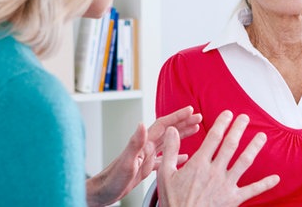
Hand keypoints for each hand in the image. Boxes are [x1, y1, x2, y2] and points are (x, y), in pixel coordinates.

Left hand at [86, 106, 201, 206]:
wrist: (102, 192)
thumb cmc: (112, 179)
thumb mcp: (126, 161)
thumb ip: (135, 143)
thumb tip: (142, 124)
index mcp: (143, 144)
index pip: (163, 125)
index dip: (177, 117)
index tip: (191, 110)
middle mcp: (145, 147)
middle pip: (168, 131)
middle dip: (184, 122)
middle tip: (199, 117)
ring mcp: (146, 157)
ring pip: (168, 142)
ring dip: (181, 135)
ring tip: (195, 129)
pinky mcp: (145, 168)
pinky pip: (164, 159)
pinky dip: (175, 155)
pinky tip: (183, 157)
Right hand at [157, 110, 279, 206]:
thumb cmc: (173, 201)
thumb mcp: (165, 174)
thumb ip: (170, 150)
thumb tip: (172, 130)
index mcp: (199, 164)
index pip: (213, 138)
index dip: (222, 123)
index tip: (228, 114)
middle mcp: (215, 172)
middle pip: (230, 145)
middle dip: (238, 129)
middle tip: (245, 118)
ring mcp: (226, 185)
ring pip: (244, 162)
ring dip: (254, 148)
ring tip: (262, 137)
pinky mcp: (233, 200)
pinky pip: (252, 190)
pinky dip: (265, 184)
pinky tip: (276, 178)